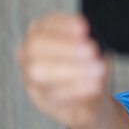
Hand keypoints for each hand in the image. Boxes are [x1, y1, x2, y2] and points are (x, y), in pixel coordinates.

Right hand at [17, 13, 109, 128]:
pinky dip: (77, 90)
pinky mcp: (45, 103)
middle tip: (92, 51)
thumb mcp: (93, 47)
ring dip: (73, 70)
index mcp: (40, 36)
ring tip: (98, 70)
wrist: (92, 97)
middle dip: (66, 48)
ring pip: (40, 73)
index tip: (83, 28)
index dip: (63, 25)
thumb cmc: (89, 65)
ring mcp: (33, 81)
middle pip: (35, 47)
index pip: (43, 25)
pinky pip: (54, 96)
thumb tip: (88, 40)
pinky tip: (93, 86)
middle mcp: (30, 57)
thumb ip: (88, 41)